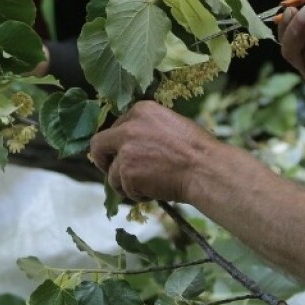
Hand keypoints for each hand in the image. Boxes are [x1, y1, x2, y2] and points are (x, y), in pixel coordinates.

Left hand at [89, 101, 215, 203]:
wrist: (205, 169)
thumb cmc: (196, 150)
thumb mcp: (169, 125)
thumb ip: (146, 130)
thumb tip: (128, 145)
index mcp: (141, 110)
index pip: (115, 127)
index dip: (117, 144)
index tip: (124, 155)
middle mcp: (128, 127)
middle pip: (99, 145)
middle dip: (104, 161)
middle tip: (116, 173)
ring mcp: (125, 150)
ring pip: (112, 173)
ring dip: (127, 183)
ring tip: (151, 185)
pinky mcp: (126, 172)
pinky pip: (123, 189)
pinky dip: (137, 194)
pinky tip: (155, 191)